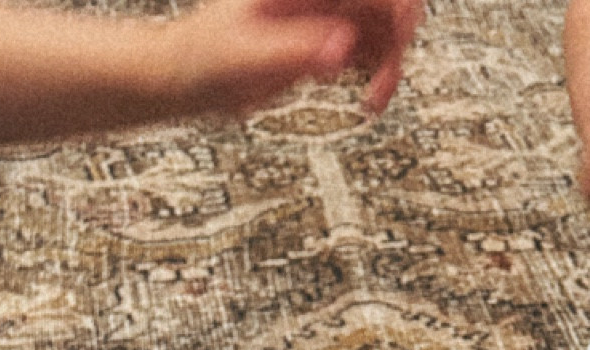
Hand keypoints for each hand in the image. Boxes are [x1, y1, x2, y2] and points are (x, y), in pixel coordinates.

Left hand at [164, 0, 424, 117]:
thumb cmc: (204, 58)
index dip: (393, 3)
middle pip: (383, 3)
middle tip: (386, 77)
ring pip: (383, 30)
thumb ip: (294, 50)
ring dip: (390, 64)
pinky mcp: (328, 44)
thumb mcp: (246, 55)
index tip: (400, 32)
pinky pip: (371, 53)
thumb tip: (343, 49)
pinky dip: (379, 76)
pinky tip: (369, 100)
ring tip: (374, 99)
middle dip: (395, 38)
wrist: (190, 78)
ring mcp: (326, 18)